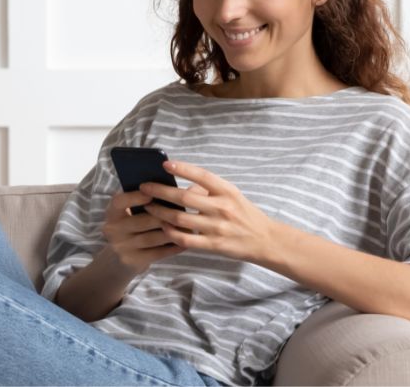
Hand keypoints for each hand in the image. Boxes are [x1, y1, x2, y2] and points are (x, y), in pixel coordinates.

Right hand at [101, 190, 186, 275]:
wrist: (118, 257)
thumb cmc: (131, 226)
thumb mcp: (129, 212)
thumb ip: (144, 199)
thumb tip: (170, 186)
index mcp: (112, 213)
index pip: (119, 202)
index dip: (134, 197)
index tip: (151, 194)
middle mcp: (113, 230)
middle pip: (141, 221)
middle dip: (164, 216)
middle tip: (184, 211)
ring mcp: (121, 247)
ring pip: (151, 238)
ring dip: (172, 232)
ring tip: (188, 227)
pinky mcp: (132, 261)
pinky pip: (156, 253)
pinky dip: (171, 248)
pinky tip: (184, 242)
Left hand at [140, 160, 276, 262]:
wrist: (265, 240)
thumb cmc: (245, 214)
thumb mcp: (232, 195)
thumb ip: (209, 189)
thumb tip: (182, 185)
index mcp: (227, 191)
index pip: (202, 175)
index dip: (183, 168)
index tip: (165, 164)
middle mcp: (222, 207)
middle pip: (184, 197)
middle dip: (160, 191)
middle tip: (143, 187)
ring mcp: (217, 227)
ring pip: (180, 219)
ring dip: (160, 212)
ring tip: (147, 206)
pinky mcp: (214, 245)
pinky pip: (186, 239)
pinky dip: (171, 233)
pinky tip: (162, 227)